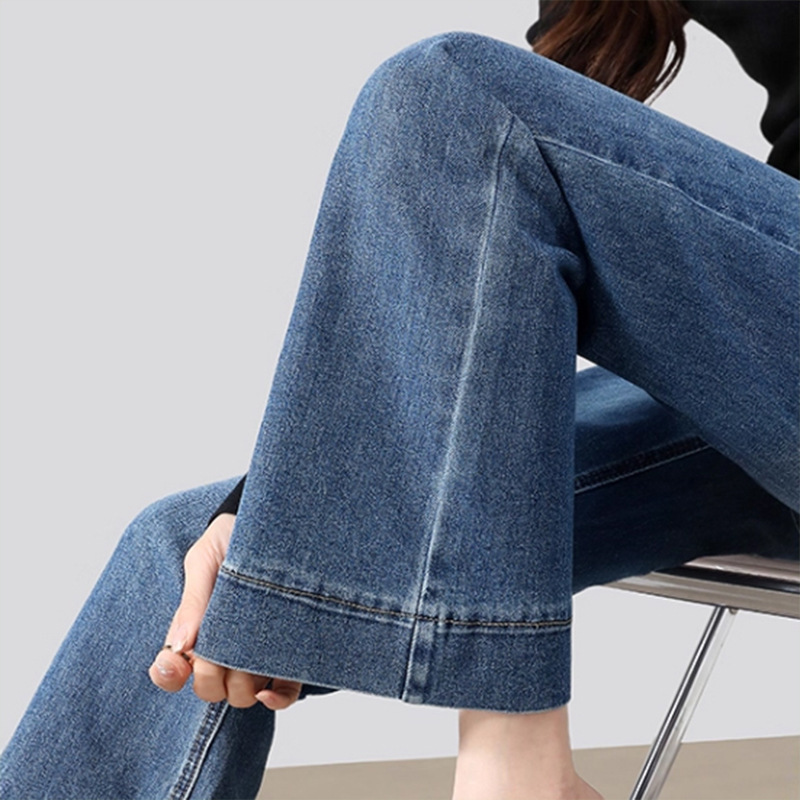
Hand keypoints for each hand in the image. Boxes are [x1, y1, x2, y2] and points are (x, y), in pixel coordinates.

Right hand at [148, 512, 302, 709]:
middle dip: (211, 675)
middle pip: (209, 689)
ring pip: (242, 696)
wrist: (275, 522)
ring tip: (253, 647)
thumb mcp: (206, 558)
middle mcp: (224, 650)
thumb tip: (179, 645)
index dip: (169, 673)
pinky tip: (271, 686)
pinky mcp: (290, 656)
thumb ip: (194, 599)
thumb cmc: (233, 538)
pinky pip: (283, 693)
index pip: (171, 670)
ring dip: (243, 682)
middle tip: (224, 642)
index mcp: (195, 630)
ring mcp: (256, 656)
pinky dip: (276, 698)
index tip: (179, 659)